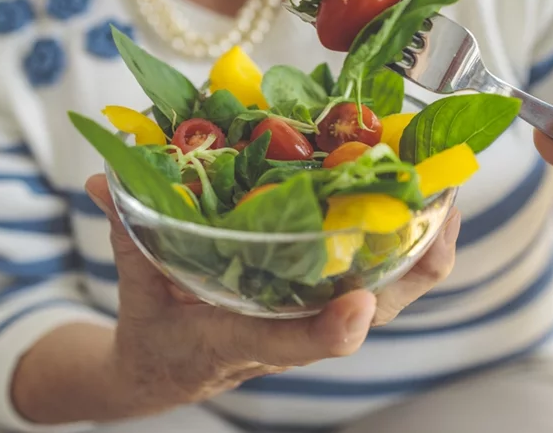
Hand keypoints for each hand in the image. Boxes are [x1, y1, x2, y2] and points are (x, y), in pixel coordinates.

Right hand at [83, 174, 460, 414]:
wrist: (166, 371)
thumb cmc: (156, 335)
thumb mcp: (135, 291)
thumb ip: (128, 235)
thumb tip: (104, 180)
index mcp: (242, 341)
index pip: (292, 344)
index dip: (328, 331)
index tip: (355, 308)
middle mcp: (294, 332)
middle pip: (377, 311)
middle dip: (417, 261)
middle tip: (443, 197)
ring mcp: (316, 317)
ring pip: (394, 291)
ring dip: (427, 242)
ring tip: (448, 180)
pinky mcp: (324, 301)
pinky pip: (384, 274)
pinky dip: (409, 237)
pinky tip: (421, 191)